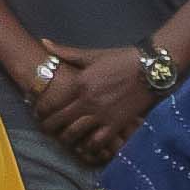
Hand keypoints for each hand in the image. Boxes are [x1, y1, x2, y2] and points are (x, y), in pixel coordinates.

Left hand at [37, 47, 155, 160]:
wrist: (151, 68)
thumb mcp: (92, 55)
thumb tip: (43, 42)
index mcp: (79, 83)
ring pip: (76, 134)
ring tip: (65, 140)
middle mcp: (87, 101)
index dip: (41, 111)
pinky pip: (99, 141)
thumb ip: (66, 52)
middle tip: (47, 131)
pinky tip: (87, 147)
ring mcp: (102, 114)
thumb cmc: (120, 59)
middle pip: (60, 121)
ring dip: (68, 139)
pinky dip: (91, 147)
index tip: (38, 115)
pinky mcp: (117, 123)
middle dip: (50, 128)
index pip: (52, 102)